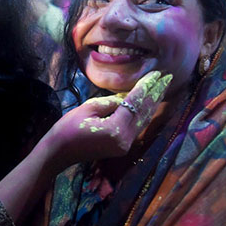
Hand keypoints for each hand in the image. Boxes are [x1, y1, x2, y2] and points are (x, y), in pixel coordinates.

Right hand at [40, 71, 172, 168]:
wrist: (58, 153)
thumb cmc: (68, 128)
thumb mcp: (88, 108)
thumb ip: (111, 102)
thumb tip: (126, 97)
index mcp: (116, 129)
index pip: (135, 103)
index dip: (145, 87)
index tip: (156, 73)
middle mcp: (125, 139)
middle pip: (144, 112)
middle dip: (155, 94)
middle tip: (167, 77)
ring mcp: (125, 145)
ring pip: (143, 120)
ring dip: (153, 103)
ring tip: (162, 87)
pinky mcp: (122, 146)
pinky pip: (137, 126)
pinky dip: (144, 113)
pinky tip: (149, 103)